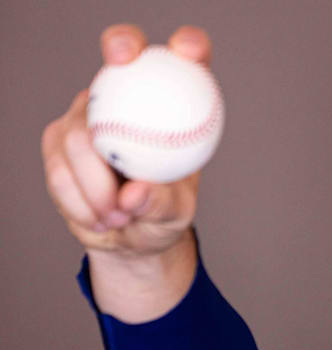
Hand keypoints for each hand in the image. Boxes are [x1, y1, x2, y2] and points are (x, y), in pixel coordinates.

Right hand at [41, 24, 212, 257]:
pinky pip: (61, 167)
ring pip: (81, 136)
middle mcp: (127, 96)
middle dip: (119, 54)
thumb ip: (161, 202)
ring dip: (97, 188)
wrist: (128, 236)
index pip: (185, 57)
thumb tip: (135, 193)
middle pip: (117, 60)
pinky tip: (99, 220)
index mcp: (172, 102)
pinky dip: (80, 201)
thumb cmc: (161, 214)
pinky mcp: (58, 138)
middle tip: (129, 112)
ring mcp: (89, 113)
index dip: (186, 45)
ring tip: (119, 218)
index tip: (186, 53)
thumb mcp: (175, 215)